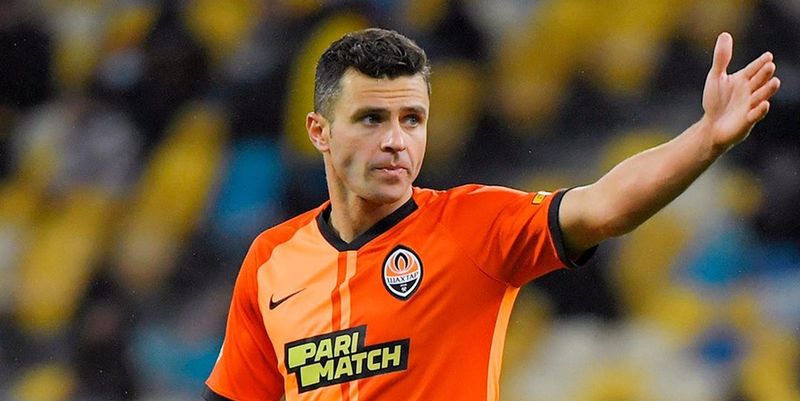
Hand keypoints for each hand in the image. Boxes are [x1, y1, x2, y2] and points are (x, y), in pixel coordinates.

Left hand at [702, 32, 780, 152]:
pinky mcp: (747, 120)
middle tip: (770, 66)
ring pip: (761, 96)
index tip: (768, 56)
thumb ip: (722, 58)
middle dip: (765, 74)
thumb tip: (725, 34)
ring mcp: (750, 105)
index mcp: (744, 79)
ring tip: (775, 82)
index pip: (754, 68)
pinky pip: (755, 114)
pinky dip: (759, 110)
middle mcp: (750, 91)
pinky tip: (764, 104)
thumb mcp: (716, 77)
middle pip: (759, 80)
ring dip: (768, 90)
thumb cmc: (715, 101)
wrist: (711, 126)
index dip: (760, 63)